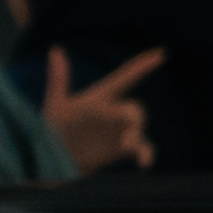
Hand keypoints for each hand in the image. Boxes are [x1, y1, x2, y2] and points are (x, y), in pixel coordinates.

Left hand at [43, 45, 162, 172]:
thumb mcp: (55, 105)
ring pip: (139, 127)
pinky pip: (144, 148)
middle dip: (132, 117)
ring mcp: (120, 130)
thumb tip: (56, 49)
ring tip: (127, 146)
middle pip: (134, 109)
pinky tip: (144, 163)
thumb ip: (58, 78)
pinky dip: (147, 154)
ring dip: (135, 135)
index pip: (126, 77)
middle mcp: (113, 112)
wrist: (54, 159)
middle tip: (121, 126)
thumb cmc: (52, 129)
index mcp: (100, 97)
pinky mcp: (123, 149)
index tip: (160, 54)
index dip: (143, 66)